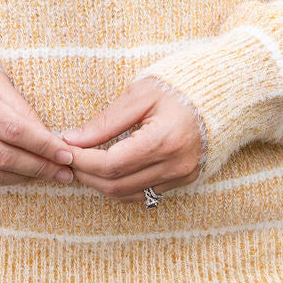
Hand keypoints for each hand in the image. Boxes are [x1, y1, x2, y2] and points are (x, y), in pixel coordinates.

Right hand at [0, 66, 75, 186]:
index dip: (42, 145)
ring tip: (46, 176)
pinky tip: (17, 175)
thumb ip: (18, 106)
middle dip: (38, 167)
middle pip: (1, 156)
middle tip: (64, 172)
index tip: (66, 154)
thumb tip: (46, 137)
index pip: (12, 129)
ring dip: (22, 178)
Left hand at [60, 76, 203, 203]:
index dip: (83, 161)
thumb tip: (72, 140)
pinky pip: (142, 194)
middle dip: (87, 174)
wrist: (217, 95)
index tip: (65, 150)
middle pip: (117, 185)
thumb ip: (105, 121)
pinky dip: (120, 185)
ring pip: (127, 194)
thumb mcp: (139, 95)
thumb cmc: (176, 88)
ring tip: (85, 163)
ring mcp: (181, 177)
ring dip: (100, 183)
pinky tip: (108, 169)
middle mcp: (175, 165)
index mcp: (164, 140)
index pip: (112, 165)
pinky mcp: (183, 181)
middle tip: (69, 158)